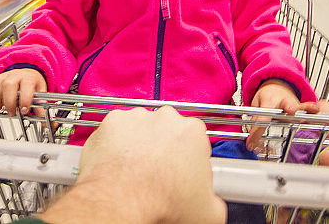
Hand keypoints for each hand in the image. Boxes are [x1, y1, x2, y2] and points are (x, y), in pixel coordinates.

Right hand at [0, 68, 46, 115]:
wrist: (27, 71)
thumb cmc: (32, 84)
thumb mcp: (40, 92)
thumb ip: (42, 106)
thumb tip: (46, 123)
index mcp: (28, 78)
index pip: (26, 85)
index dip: (25, 98)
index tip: (24, 110)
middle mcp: (15, 75)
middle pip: (9, 84)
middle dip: (9, 100)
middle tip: (11, 112)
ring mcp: (3, 76)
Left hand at [41, 106, 226, 223]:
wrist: (120, 202)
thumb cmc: (159, 203)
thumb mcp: (208, 212)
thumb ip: (215, 198)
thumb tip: (212, 201)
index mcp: (193, 132)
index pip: (197, 140)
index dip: (191, 160)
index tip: (184, 173)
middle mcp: (166, 118)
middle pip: (169, 130)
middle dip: (166, 148)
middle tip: (160, 174)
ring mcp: (138, 117)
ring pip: (143, 127)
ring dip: (141, 143)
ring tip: (137, 170)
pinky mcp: (112, 121)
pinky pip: (118, 130)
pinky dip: (118, 142)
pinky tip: (120, 162)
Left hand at [246, 79, 319, 151]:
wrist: (276, 87)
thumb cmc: (266, 98)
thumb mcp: (255, 106)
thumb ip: (254, 120)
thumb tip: (251, 139)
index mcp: (269, 101)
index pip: (262, 118)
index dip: (256, 132)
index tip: (251, 143)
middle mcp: (284, 102)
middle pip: (287, 105)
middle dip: (290, 108)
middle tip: (291, 111)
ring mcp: (295, 105)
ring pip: (302, 107)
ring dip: (307, 109)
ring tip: (315, 110)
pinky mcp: (302, 109)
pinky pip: (310, 110)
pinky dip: (316, 112)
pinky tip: (328, 117)